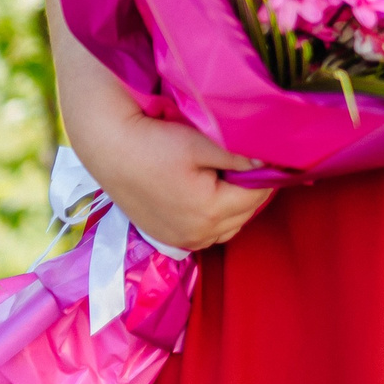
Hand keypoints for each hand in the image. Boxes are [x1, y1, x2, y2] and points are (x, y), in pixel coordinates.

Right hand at [76, 105, 273, 251]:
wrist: (109, 149)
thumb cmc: (153, 143)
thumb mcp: (201, 145)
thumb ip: (239, 157)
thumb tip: (270, 163)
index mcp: (209, 212)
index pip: (256, 195)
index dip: (268, 176)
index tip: (275, 158)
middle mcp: (197, 234)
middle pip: (244, 214)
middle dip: (254, 190)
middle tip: (256, 164)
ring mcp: (181, 240)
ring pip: (228, 227)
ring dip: (237, 206)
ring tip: (234, 177)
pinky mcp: (168, 238)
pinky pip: (207, 233)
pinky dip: (218, 218)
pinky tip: (213, 194)